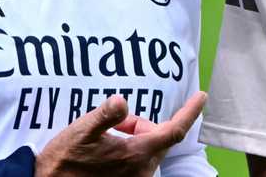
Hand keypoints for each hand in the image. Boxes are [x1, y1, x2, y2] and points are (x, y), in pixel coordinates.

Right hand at [34, 91, 206, 176]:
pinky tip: (106, 153)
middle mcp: (142, 172)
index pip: (173, 131)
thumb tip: (122, 102)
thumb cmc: (64, 161)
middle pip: (156, 139)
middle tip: (116, 122)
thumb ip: (105, 115)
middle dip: (140, 126)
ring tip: (105, 140)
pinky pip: (138, 163)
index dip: (190, 113)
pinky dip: (129, 152)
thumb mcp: (81, 131)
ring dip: (133, 139)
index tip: (201, 96)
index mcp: (136, 155)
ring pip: (146, 151)